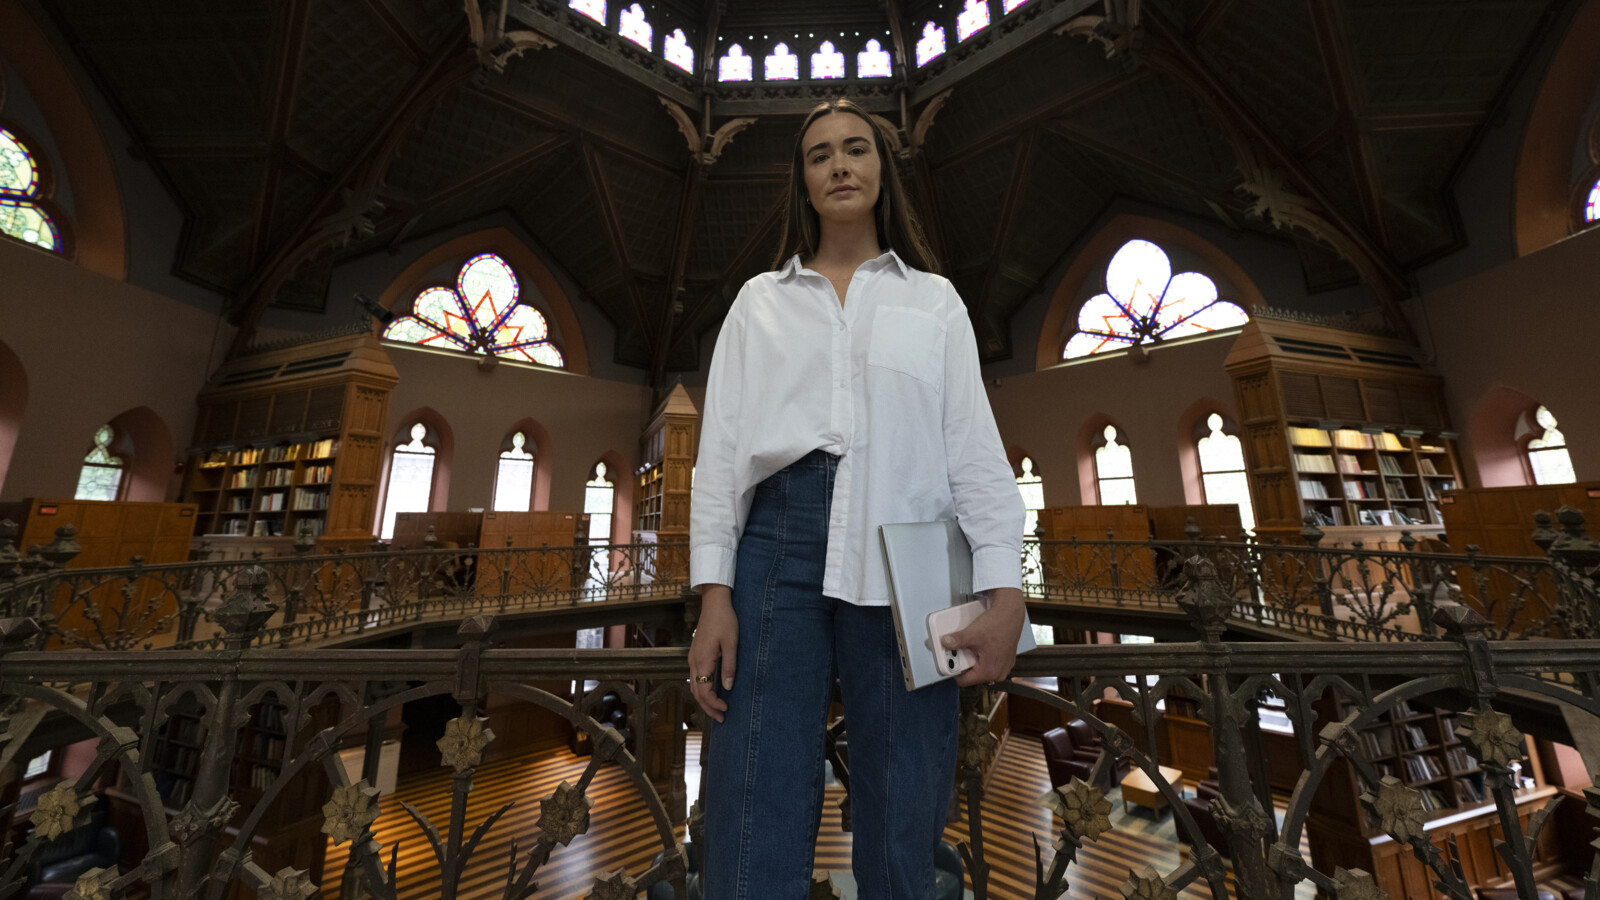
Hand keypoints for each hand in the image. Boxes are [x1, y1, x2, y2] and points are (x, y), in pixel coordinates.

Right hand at [689, 586, 737, 722]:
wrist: (714, 603)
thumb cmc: (725, 620)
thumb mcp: (732, 643)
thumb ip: (729, 666)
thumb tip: (728, 687)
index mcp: (702, 660)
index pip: (704, 690)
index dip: (714, 703)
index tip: (726, 709)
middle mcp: (694, 661)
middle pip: (696, 692)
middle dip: (708, 707)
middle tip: (721, 718)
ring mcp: (692, 658)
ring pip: (694, 686)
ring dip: (704, 700)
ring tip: (716, 710)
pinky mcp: (695, 654)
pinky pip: (695, 677)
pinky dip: (702, 689)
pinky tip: (711, 692)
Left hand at [941, 588, 1025, 685]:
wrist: (1011, 613)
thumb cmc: (998, 625)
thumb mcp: (973, 634)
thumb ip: (956, 641)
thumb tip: (945, 643)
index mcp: (989, 671)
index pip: (964, 681)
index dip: (953, 670)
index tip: (949, 660)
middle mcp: (998, 673)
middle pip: (972, 674)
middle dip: (964, 662)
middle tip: (961, 649)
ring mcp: (1003, 667)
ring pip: (980, 667)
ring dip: (973, 658)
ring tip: (972, 645)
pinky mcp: (1005, 659)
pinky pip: (988, 661)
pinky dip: (982, 655)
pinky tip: (980, 644)